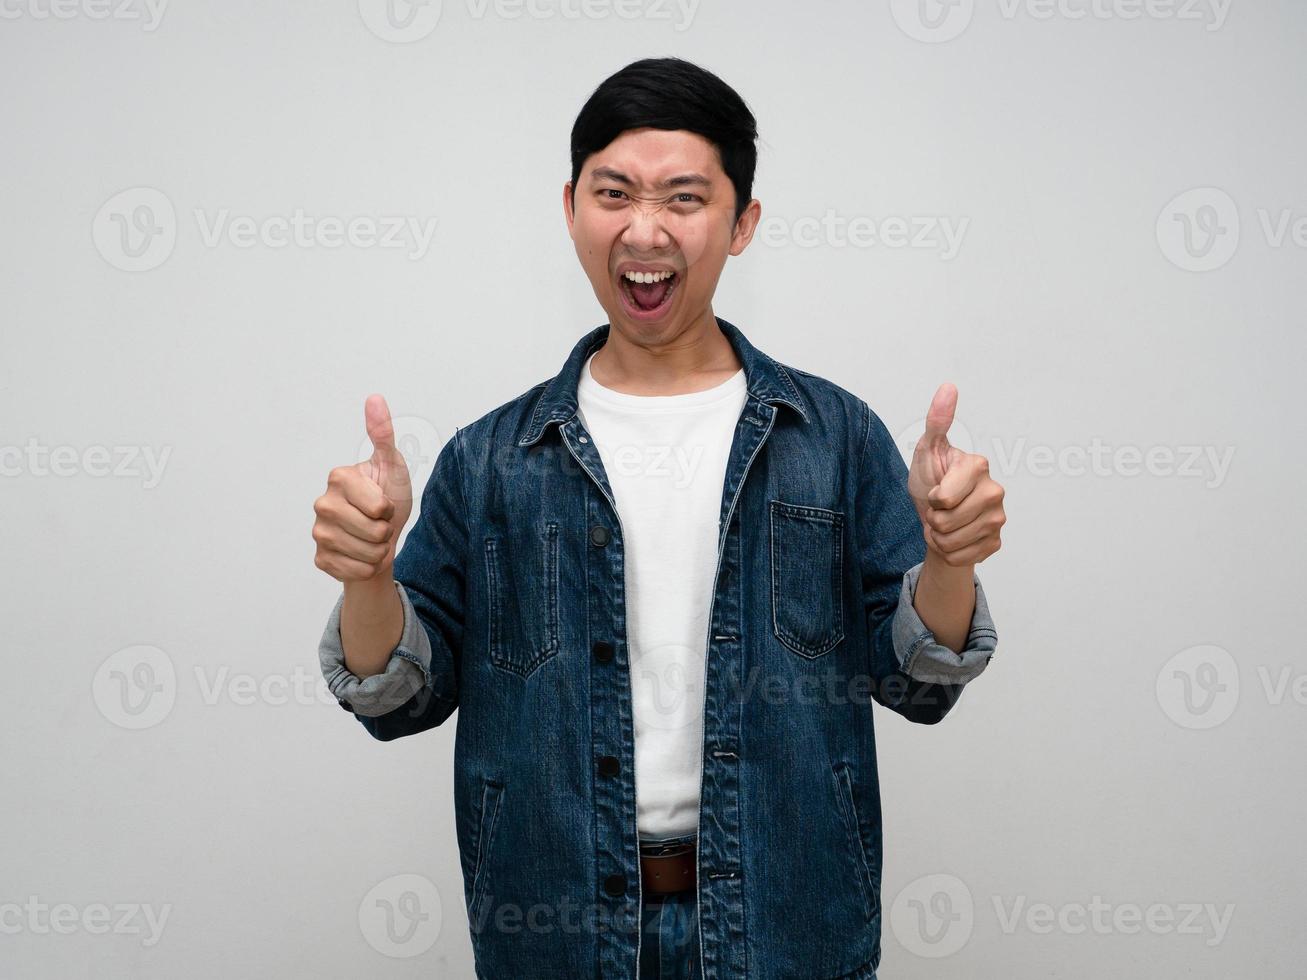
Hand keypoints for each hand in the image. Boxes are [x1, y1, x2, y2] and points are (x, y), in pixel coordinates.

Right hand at [312, 394, 414, 582]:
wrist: (382, 539)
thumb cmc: (388, 498)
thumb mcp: (391, 467)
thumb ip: (383, 435)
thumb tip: (375, 398)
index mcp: (338, 477)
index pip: (380, 508)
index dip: (390, 509)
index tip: (383, 501)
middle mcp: (322, 503)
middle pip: (374, 532)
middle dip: (386, 532)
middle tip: (379, 523)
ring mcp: (318, 532)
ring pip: (366, 554)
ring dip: (379, 551)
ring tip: (373, 539)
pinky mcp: (320, 559)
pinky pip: (356, 571)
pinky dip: (368, 567)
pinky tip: (362, 555)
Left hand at [906, 383, 1005, 567]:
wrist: (936, 520)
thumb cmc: (931, 481)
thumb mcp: (927, 451)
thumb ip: (937, 421)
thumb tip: (948, 386)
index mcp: (979, 466)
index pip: (944, 498)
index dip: (932, 498)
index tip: (937, 489)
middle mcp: (995, 491)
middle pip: (946, 522)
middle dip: (933, 520)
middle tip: (938, 509)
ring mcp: (998, 519)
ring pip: (952, 542)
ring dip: (938, 537)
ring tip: (943, 523)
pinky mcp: (996, 542)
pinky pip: (960, 557)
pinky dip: (949, 551)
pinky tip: (955, 537)